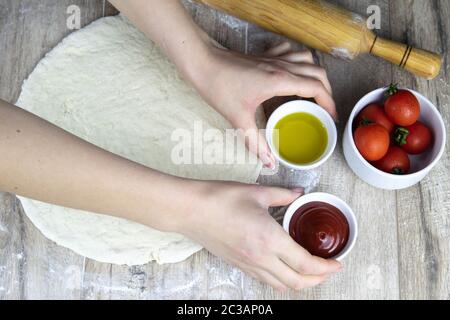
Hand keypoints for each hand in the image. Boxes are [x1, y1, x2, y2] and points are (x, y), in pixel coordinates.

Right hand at [176, 181, 341, 290]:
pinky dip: (281, 279)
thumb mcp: (257, 192)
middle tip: (328, 270)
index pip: (306, 264)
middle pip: (298, 282)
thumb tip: (299, 192)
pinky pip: (266, 280)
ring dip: (300, 282)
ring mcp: (248, 265)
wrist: (191, 210)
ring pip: (282, 285)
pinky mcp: (238, 265)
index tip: (337, 263)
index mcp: (270, 240)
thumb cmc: (220, 199)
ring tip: (309, 272)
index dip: (326, 268)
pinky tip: (284, 267)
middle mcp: (261, 258)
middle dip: (318, 280)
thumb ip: (283, 194)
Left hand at [192, 41, 336, 167]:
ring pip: (307, 60)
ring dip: (315, 74)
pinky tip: (293, 71)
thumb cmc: (219, 87)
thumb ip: (256, 143)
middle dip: (327, 91)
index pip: (316, 88)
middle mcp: (281, 66)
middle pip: (318, 73)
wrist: (203, 62)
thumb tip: (270, 162)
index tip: (331, 117)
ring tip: (313, 92)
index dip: (329, 103)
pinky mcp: (264, 55)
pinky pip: (291, 52)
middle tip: (324, 109)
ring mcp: (274, 58)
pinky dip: (299, 61)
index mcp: (279, 81)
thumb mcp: (238, 119)